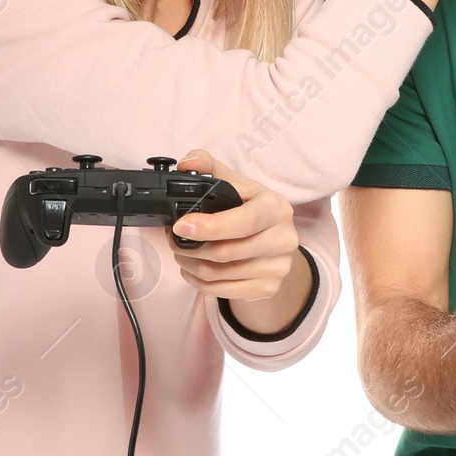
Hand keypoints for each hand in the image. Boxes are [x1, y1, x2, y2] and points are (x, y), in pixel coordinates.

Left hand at [167, 149, 298, 302]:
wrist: (278, 245)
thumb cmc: (253, 210)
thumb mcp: (239, 185)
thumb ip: (210, 168)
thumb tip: (187, 164)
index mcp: (276, 208)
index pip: (244, 221)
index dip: (210, 226)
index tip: (180, 227)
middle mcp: (283, 238)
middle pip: (227, 252)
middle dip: (190, 247)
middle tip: (173, 239)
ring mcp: (278, 267)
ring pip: (220, 274)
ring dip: (190, 264)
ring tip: (181, 252)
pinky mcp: (268, 288)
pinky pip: (222, 291)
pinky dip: (199, 282)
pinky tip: (192, 269)